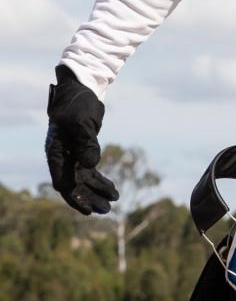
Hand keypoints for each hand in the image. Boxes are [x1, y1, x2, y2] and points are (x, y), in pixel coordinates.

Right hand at [46, 65, 118, 214]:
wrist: (81, 90)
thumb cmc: (78, 104)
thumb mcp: (81, 123)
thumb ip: (86, 144)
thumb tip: (91, 166)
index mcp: (56, 152)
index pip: (63, 182)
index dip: (75, 197)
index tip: (88, 209)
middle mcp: (62, 157)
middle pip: (74, 185)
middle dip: (90, 199)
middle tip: (106, 210)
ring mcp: (72, 155)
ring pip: (84, 180)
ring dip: (97, 192)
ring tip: (113, 203)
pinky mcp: (83, 151)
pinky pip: (91, 171)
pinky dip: (101, 181)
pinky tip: (112, 189)